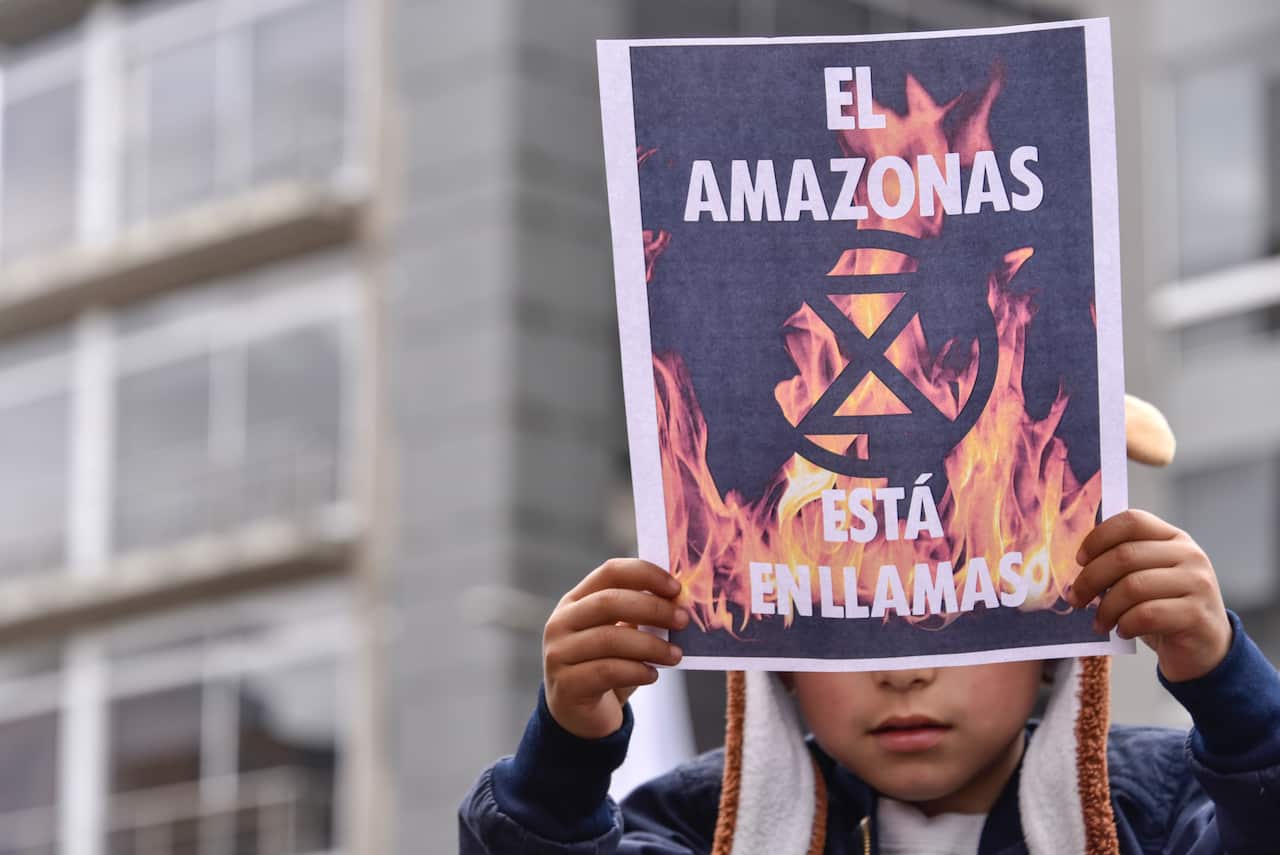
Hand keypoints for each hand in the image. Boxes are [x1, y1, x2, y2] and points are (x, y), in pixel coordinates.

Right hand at [543, 558, 687, 738]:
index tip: (676, 588)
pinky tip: (653, 675)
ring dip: (651, 645)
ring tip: (675, 655)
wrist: (579, 718)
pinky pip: (607, 671)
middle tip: (682, 621)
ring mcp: (559, 653)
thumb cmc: (607, 668)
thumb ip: (640, 617)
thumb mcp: (621, 636)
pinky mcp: (565, 685)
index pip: (611, 572)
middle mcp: (562, 622)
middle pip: (609, 602)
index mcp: (577, 600)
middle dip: (652, 609)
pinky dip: (637, 671)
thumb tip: (680, 603)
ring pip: (610, 639)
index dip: (645, 574)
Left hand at [1067, 509, 1231, 682]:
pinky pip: (1147, 615)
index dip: (1099, 537)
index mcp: (1173, 538)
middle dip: (1090, 579)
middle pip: (1124, 555)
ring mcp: (1197, 583)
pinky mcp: (1197, 614)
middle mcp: (1190, 555)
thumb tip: (1078, 563)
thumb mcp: (1146, 577)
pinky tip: (1122, 631)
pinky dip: (1125, 624)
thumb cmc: (1164, 608)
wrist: (1204, 648)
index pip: (1132, 521)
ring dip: (1106, 608)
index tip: (1080, 560)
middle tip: (1076, 600)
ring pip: (1133, 587)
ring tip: (1100, 623)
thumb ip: (1122, 563)